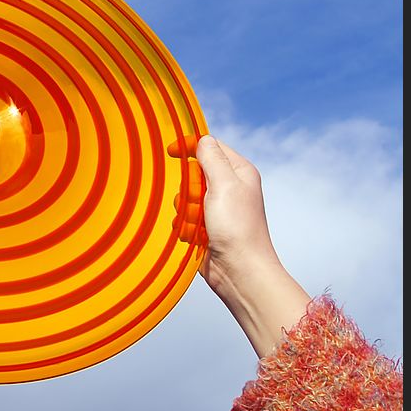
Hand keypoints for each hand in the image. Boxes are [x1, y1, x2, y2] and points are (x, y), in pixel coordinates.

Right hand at [193, 136, 310, 356]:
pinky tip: (196, 237)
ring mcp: (217, 209)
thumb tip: (201, 139)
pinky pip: (184, 218)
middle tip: (199, 202)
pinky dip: (186, 226)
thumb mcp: (224, 184)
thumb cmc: (237, 228)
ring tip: (200, 224)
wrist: (239, 271)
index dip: (190, 147)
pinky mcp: (206, 227)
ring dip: (186, 211)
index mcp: (239, 172)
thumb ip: (211, 158)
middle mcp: (229, 187)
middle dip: (189, 189)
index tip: (171, 152)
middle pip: (193, 173)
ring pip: (184, 197)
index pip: (210, 147)